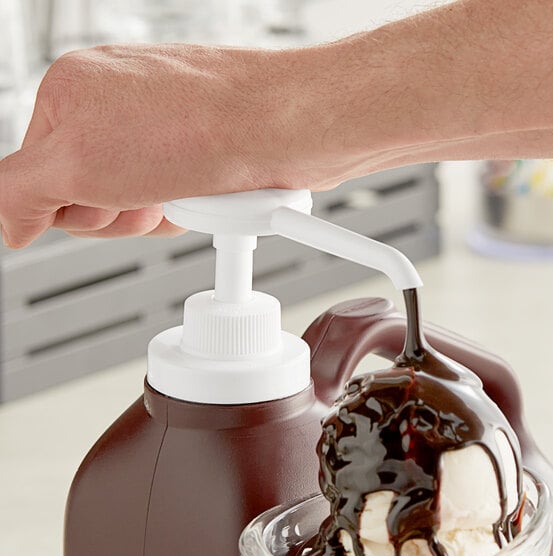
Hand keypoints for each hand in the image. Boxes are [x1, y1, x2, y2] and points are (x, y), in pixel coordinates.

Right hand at [0, 44, 323, 247]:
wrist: (283, 130)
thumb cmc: (197, 126)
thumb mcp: (79, 163)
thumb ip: (22, 193)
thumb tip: (9, 223)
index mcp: (74, 92)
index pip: (40, 177)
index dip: (72, 207)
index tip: (101, 201)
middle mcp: (119, 104)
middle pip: (91, 196)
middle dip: (118, 214)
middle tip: (145, 194)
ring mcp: (163, 128)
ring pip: (138, 204)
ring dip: (158, 213)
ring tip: (181, 188)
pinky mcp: (200, 150)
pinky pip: (177, 199)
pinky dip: (189, 208)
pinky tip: (205, 192)